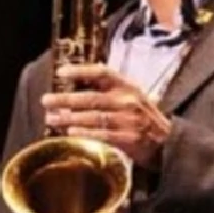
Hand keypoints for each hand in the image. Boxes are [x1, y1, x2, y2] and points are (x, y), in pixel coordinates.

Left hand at [42, 63, 171, 168]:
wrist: (167, 141)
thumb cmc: (143, 117)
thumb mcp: (132, 96)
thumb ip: (109, 90)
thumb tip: (76, 84)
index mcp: (128, 86)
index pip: (102, 72)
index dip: (81, 71)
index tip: (61, 72)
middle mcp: (129, 101)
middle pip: (92, 97)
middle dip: (66, 99)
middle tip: (46, 100)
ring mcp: (129, 120)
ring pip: (94, 117)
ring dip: (69, 118)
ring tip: (51, 118)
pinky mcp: (129, 139)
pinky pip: (103, 134)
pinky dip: (85, 133)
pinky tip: (71, 132)